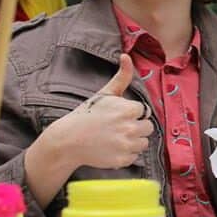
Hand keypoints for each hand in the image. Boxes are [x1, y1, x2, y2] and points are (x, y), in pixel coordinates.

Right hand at [40, 54, 153, 170]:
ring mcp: (126, 145)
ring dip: (133, 141)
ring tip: (115, 137)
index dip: (131, 113)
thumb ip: (122, 76)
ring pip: (143, 143)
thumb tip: (126, 56)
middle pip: (148, 128)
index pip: (143, 111)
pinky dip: (125, 154)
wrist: (68, 140)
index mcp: (128, 109)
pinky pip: (134, 156)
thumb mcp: (105, 93)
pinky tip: (112, 148)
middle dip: (135, 126)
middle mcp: (130, 127)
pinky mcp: (122, 160)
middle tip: (117, 127)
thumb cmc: (88, 114)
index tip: (117, 115)